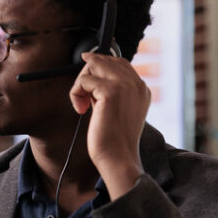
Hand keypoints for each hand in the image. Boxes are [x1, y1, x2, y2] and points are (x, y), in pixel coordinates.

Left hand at [69, 53, 149, 197]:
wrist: (118, 158)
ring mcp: (125, 86)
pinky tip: (81, 110)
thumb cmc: (114, 140)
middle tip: (83, 98)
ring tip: (83, 104)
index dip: (98, 63)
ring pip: (93, 65)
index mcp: (141, 89)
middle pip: (104, 60)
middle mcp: (136, 84)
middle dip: (86, 75)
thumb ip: (109, 93)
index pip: (118, 62)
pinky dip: (76, 94)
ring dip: (80, 84)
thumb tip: (90, 79)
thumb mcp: (116, 111)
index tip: (84, 68)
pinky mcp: (111, 92)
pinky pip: (84, 80)